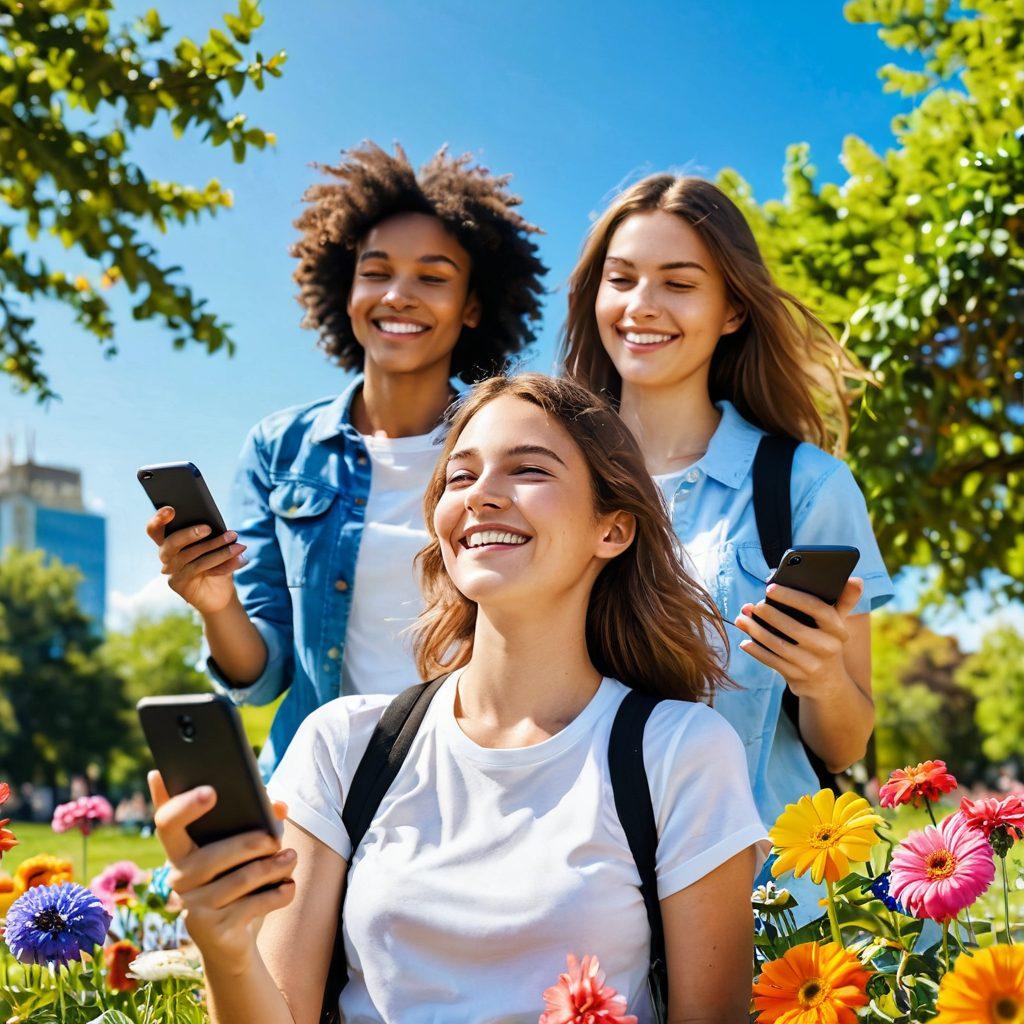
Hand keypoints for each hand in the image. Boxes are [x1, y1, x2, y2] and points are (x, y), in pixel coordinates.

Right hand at [146, 506, 246, 614]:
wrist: (220, 593)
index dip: (159, 519)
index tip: (171, 509)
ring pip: (191, 556)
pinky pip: (200, 569)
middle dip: (189, 534)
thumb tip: (230, 533)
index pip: (155, 529)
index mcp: (170, 540)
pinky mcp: (179, 584)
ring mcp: (171, 571)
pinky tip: (238, 558)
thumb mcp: (217, 546)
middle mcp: (166, 555)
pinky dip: (222, 562)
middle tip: (208, 528)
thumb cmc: (216, 562)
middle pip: (171, 543)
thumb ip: (217, 537)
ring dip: (216, 547)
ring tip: (236, 542)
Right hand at [148, 771, 293, 974]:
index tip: (209, 789)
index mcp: (180, 850)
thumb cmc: (240, 885)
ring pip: (242, 878)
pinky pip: (252, 905)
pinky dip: (278, 893)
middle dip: (252, 843)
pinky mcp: (210, 931)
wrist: (231, 945)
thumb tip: (280, 806)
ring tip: (291, 858)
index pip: (168, 822)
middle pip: (215, 854)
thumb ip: (261, 824)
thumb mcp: (248, 853)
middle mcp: (177, 878)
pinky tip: (289, 886)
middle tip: (276, 839)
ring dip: (274, 867)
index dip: (182, 804)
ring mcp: (191, 907)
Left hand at [733, 577, 863, 698]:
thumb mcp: (837, 623)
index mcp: (838, 629)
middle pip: (794, 628)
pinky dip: (757, 651)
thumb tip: (856, 579)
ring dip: (757, 631)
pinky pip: (772, 662)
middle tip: (752, 605)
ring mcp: (813, 665)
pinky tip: (745, 641)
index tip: (770, 587)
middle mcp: (828, 647)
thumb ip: (843, 600)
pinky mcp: (798, 678)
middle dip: (769, 614)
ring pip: (779, 645)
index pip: (817, 608)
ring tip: (742, 619)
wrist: (829, 684)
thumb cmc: (827, 642)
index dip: (792, 597)